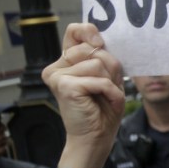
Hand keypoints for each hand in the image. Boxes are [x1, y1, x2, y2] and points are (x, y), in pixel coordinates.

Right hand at [42, 23, 125, 166]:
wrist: (96, 137)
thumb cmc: (102, 109)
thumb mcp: (107, 77)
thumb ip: (102, 57)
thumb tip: (99, 41)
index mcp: (67, 62)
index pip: (74, 31)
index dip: (90, 32)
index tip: (100, 44)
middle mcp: (57, 67)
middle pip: (93, 49)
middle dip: (110, 68)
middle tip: (106, 88)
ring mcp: (58, 76)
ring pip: (98, 63)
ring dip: (111, 82)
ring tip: (105, 97)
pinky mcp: (65, 86)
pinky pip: (99, 80)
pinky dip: (111, 92)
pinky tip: (106, 102)